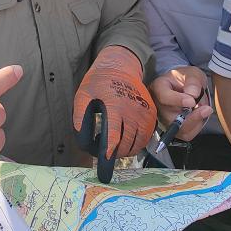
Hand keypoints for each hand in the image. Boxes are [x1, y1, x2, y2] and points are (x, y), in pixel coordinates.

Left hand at [73, 46, 154, 181]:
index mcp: (115, 108)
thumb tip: (82, 138)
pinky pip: (146, 137)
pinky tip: (126, 141)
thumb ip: (80, 116)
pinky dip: (137, 144)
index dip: (108, 154)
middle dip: (114, 154)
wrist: (121, 67)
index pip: (113, 138)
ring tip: (114, 146)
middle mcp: (133, 112)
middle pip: (126, 145)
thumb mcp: (83, 95)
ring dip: (126, 150)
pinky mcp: (150, 114)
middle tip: (105, 153)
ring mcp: (144, 113)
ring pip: (138, 144)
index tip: (104, 163)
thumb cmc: (98, 82)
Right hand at [150, 66, 212, 141]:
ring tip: (205, 110)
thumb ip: (193, 81)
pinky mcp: (173, 128)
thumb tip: (192, 94)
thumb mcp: (192, 73)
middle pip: (170, 117)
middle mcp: (157, 105)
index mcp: (158, 87)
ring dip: (195, 121)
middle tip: (206, 109)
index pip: (164, 96)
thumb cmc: (186, 79)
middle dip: (191, 115)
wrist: (185, 87)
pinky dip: (196, 127)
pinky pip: (185, 134)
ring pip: (178, 128)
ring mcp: (163, 119)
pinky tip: (200, 116)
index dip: (177, 100)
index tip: (192, 101)